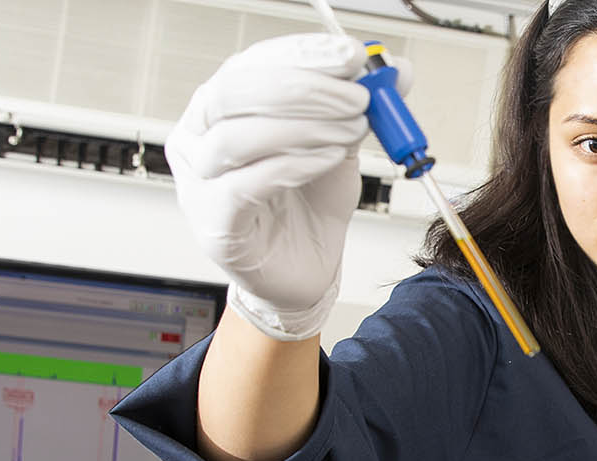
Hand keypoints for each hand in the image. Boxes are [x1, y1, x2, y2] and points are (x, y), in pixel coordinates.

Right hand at [166, 33, 374, 340]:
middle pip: (233, 92)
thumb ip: (361, 105)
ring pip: (235, 137)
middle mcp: (198, 137)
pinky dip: (293, 166)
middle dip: (304, 89)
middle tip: (358, 98)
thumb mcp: (342, 143)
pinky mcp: (215, 225)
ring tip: (352, 131)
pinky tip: (330, 158)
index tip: (352, 58)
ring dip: (304, 128)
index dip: (301, 55)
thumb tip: (398, 69)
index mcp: (223, 107)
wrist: (306, 270)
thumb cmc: (311, 204)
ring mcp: (199, 183)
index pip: (252, 64)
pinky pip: (244, 186)